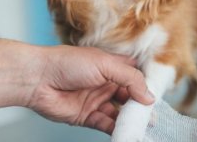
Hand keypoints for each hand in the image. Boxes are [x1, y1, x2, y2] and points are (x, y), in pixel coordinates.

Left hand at [27, 45, 154, 133]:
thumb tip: (149, 96)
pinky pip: (106, 125)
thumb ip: (130, 79)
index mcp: (111, 66)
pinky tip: (125, 133)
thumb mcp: (105, 64)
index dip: (146, 85)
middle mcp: (106, 83)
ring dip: (130, 121)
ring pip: (120, 113)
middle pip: (130, 97)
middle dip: (141, 107)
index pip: (135, 76)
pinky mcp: (87, 116)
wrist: (38, 78)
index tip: (158, 96)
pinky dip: (117, 130)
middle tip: (152, 118)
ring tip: (142, 128)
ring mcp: (97, 100)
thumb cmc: (67, 63)